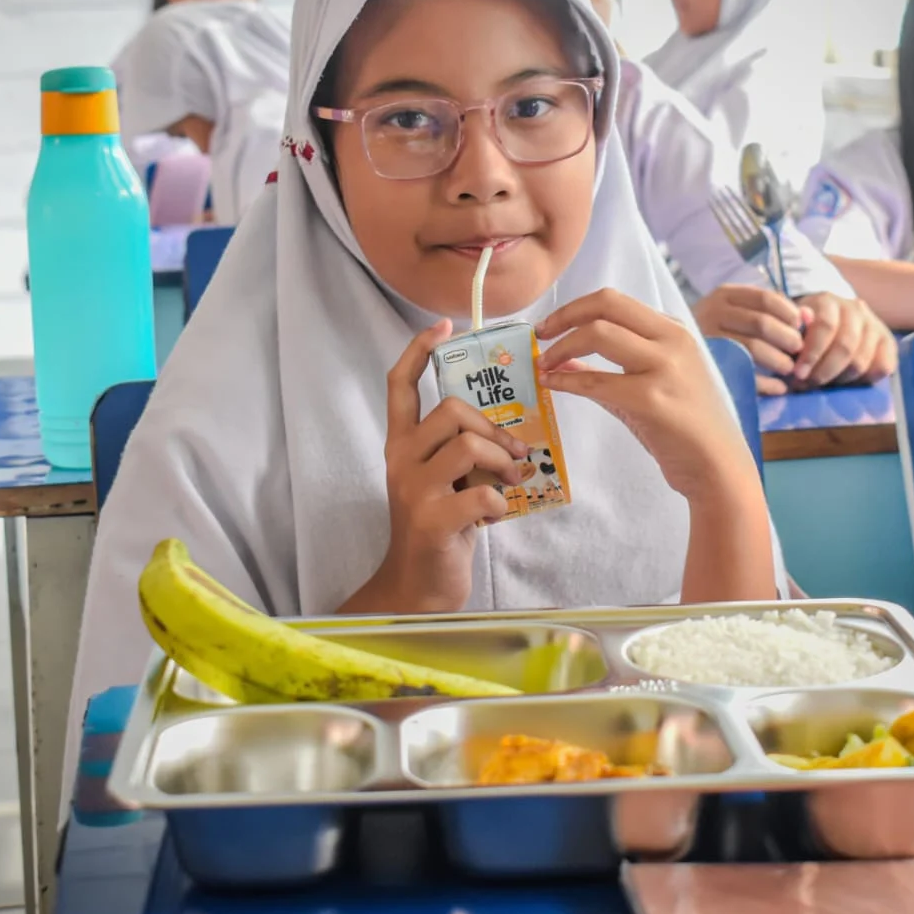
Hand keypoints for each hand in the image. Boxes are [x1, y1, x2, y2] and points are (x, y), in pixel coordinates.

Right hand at [352, 320, 528, 614]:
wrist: (419, 587)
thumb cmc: (440, 528)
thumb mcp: (443, 480)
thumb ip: (459, 450)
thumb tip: (505, 431)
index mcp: (401, 445)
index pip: (399, 385)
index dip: (418, 350)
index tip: (442, 326)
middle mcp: (400, 460)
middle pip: (450, 410)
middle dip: (492, 428)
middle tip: (514, 454)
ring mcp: (413, 490)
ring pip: (468, 445)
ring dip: (502, 460)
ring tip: (510, 482)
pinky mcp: (432, 520)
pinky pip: (480, 492)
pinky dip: (498, 502)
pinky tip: (494, 517)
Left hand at [536, 289, 753, 501]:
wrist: (718, 467)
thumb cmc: (685, 428)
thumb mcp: (652, 384)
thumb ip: (611, 367)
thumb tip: (562, 358)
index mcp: (673, 331)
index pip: (615, 301)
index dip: (574, 308)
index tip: (551, 325)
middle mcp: (672, 340)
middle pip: (606, 304)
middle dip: (564, 316)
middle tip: (540, 335)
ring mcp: (665, 367)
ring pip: (598, 333)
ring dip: (560, 348)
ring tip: (543, 365)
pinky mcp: (652, 400)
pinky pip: (595, 381)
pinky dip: (565, 380)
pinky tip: (551, 385)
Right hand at [691, 284, 805, 395]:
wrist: (670, 350)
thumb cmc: (718, 330)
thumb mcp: (741, 311)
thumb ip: (777, 311)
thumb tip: (810, 317)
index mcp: (724, 295)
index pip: (766, 298)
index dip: (790, 314)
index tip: (800, 328)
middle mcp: (712, 313)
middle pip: (762, 323)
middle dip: (788, 340)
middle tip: (799, 353)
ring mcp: (707, 339)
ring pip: (753, 348)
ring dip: (780, 362)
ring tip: (789, 370)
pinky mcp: (706, 366)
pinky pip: (743, 374)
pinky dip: (767, 384)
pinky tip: (779, 388)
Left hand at [789, 293, 897, 389]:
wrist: (831, 319)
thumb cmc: (806, 328)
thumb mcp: (793, 325)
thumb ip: (794, 327)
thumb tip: (801, 320)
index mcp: (829, 301)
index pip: (825, 326)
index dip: (812, 353)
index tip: (798, 374)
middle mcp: (855, 309)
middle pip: (845, 346)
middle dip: (824, 371)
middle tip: (809, 384)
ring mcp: (874, 324)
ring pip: (861, 360)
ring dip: (840, 379)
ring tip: (824, 385)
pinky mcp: (888, 342)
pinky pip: (884, 367)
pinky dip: (866, 380)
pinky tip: (849, 383)